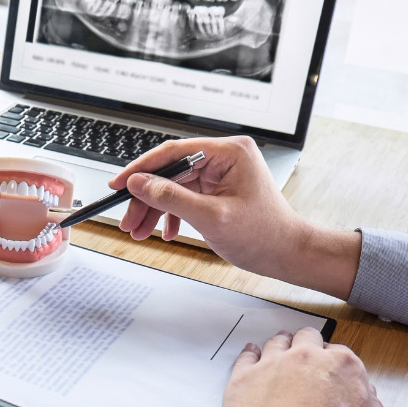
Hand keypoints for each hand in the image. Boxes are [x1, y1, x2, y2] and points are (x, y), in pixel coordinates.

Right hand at [108, 137, 360, 299]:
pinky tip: (165, 231)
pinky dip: (171, 214)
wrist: (288, 254)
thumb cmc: (264, 236)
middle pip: (171, 171)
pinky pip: (185, 196)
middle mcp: (225, 157)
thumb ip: (171, 197)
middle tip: (128, 220)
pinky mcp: (218, 189)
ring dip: (155, 209)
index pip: (174, 152)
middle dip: (146, 198)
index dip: (142, 169)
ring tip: (140, 231)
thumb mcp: (211, 218)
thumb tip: (139, 183)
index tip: (119, 184)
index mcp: (229, 152)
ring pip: (174, 185)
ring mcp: (222, 173)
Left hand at [219, 328, 388, 406]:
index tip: (329, 373)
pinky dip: (249, 355)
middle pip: (306, 340)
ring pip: (276, 343)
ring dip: (279, 347)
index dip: (333, 364)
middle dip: (307, 347)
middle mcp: (307, 359)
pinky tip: (251, 357)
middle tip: (304, 359)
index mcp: (343, 368)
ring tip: (278, 352)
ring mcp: (272, 366)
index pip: (339, 354)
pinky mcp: (243, 379)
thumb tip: (368, 402)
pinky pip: (245, 357)